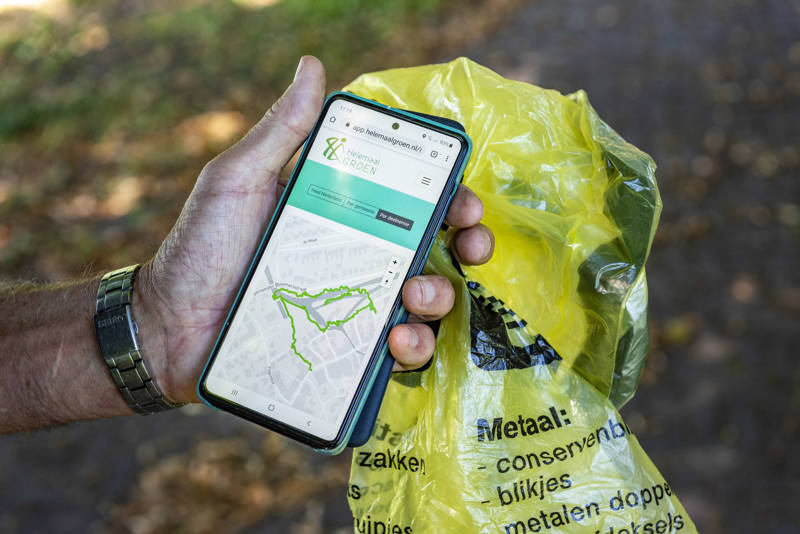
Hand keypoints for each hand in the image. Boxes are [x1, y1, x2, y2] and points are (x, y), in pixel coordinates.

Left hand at [139, 56, 493, 401]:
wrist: (167, 325)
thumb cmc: (201, 247)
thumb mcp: (240, 180)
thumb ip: (282, 131)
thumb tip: (312, 67)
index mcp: (345, 216)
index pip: (414, 203)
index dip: (452, 200)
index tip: (464, 204)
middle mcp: (360, 261)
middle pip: (437, 252)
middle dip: (470, 247)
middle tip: (470, 248)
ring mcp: (357, 310)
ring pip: (426, 305)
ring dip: (439, 300)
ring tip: (413, 297)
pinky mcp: (347, 354)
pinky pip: (398, 354)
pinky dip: (412, 348)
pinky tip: (396, 340)